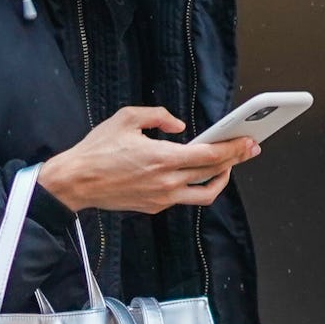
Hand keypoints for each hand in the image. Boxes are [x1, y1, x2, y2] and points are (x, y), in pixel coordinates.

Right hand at [39, 106, 259, 214]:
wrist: (76, 182)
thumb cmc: (97, 150)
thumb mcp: (126, 118)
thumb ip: (158, 116)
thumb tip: (179, 125)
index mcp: (163, 157)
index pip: (210, 155)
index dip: (233, 149)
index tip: (248, 142)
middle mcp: (167, 182)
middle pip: (213, 173)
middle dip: (235, 160)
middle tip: (248, 150)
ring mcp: (162, 198)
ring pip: (204, 194)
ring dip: (220, 180)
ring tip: (225, 167)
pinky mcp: (154, 207)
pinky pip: (183, 198)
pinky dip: (195, 185)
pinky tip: (195, 174)